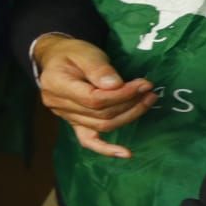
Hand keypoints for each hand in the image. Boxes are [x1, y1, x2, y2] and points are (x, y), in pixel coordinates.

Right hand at [32, 36, 156, 158]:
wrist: (57, 59)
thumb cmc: (72, 53)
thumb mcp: (85, 52)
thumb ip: (99, 68)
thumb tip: (116, 86)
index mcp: (57, 85)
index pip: (94, 99)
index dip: (121, 95)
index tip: (143, 85)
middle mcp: (58, 105)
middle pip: (100, 114)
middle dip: (129, 103)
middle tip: (149, 90)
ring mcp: (65, 117)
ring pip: (101, 125)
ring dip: (128, 116)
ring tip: (147, 101)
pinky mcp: (74, 123)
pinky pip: (88, 140)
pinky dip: (106, 149)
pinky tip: (125, 153)